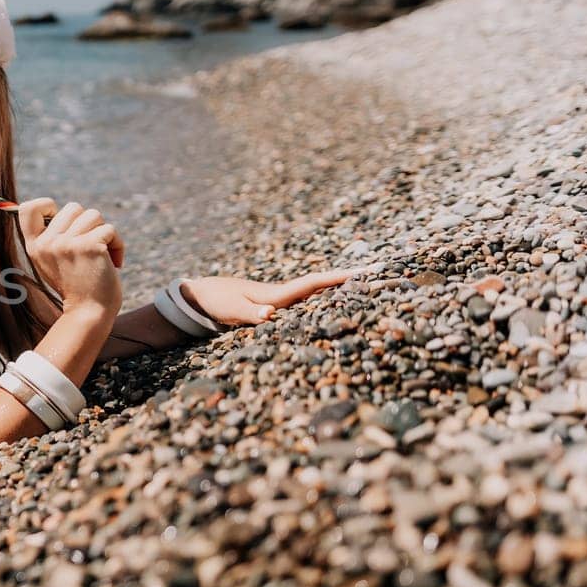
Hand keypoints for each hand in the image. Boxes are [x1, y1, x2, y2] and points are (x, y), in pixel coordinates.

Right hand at [18, 199, 123, 313]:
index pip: (28, 208)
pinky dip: (117, 244)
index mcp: (35, 246)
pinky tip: (114, 262)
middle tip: (90, 246)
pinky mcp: (89, 246)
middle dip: (88, 223)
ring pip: (93, 215)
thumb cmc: (76, 287)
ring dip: (104, 232)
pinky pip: (109, 229)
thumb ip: (53, 238)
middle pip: (73, 207)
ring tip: (103, 254)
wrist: (89, 313)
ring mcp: (67, 244)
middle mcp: (48, 243)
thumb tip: (64, 212)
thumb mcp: (53, 262)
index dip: (45, 205)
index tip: (58, 217)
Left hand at [180, 269, 359, 326]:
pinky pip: (308, 302)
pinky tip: (339, 301)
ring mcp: (283, 300)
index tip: (368, 270)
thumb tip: (272, 316)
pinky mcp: (278, 306)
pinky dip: (326, 298)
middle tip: (384, 273)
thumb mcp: (234, 311)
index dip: (342, 278)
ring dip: (343, 289)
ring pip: (319, 293)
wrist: (202, 296)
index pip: (317, 284)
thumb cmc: (218, 303)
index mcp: (280, 295)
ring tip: (373, 284)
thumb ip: (253, 315)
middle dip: (353, 280)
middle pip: (325, 286)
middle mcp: (287, 295)